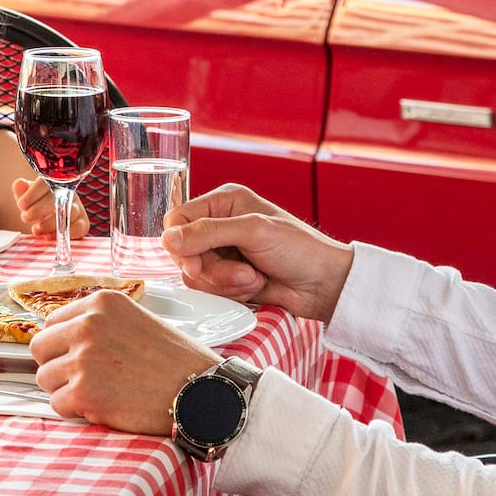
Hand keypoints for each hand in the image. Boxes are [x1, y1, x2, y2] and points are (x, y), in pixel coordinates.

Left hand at [12, 178, 90, 239]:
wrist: (47, 220)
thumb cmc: (36, 205)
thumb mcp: (26, 198)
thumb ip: (22, 192)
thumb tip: (19, 184)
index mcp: (54, 182)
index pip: (46, 182)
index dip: (33, 193)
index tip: (21, 205)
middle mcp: (68, 192)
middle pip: (59, 197)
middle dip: (39, 209)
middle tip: (26, 217)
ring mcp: (77, 208)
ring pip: (69, 213)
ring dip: (50, 223)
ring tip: (36, 229)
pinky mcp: (82, 224)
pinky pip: (78, 228)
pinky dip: (63, 233)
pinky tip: (49, 236)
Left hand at [30, 291, 219, 434]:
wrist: (204, 392)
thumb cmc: (178, 360)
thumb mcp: (137, 320)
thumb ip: (100, 323)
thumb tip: (64, 335)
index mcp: (101, 303)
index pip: (52, 321)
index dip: (62, 343)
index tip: (77, 356)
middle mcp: (87, 325)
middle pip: (39, 348)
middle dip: (56, 365)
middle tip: (83, 378)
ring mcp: (83, 358)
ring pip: (44, 378)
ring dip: (65, 389)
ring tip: (99, 392)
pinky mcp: (84, 392)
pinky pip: (57, 404)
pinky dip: (75, 410)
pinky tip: (102, 407)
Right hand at [162, 183, 353, 321]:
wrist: (326, 285)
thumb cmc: (301, 249)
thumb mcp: (253, 231)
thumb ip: (208, 232)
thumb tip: (169, 239)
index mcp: (224, 202)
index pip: (177, 220)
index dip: (181, 245)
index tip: (195, 264)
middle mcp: (219, 225)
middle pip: (184, 252)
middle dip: (212, 269)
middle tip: (241, 273)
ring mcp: (224, 254)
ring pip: (196, 275)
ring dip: (225, 283)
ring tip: (254, 278)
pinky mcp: (229, 278)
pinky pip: (210, 290)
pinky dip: (232, 293)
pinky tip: (256, 286)